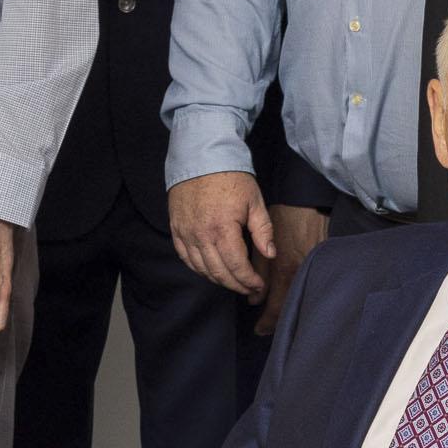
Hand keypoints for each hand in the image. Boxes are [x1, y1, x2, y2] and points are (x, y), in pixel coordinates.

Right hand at [169, 172, 271, 294]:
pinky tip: (210, 270)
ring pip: (201, 269)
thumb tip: (270, 254)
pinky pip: (185, 258)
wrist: (200, 158)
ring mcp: (186, 233)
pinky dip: (198, 269)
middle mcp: (201, 235)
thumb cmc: (230, 177)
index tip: (258, 285)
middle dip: (236, 285)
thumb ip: (263, 230)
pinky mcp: (176, 229)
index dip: (249, 281)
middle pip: (219, 273)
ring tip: (232, 281)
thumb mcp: (254, 201)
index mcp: (223, 229)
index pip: (237, 267)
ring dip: (218, 279)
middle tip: (249, 288)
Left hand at [256, 204, 329, 336]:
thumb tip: (253, 297)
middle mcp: (303, 274)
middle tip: (266, 328)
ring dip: (287, 309)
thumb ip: (258, 271)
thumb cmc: (282, 220)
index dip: (267, 321)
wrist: (307, 202)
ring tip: (275, 317)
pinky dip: (299, 296)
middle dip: (277, 320)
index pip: (277, 306)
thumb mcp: (263, 245)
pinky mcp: (323, 265)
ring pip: (300, 299)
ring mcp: (315, 270)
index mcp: (285, 270)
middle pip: (290, 307)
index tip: (259, 329)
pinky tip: (292, 299)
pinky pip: (309, 287)